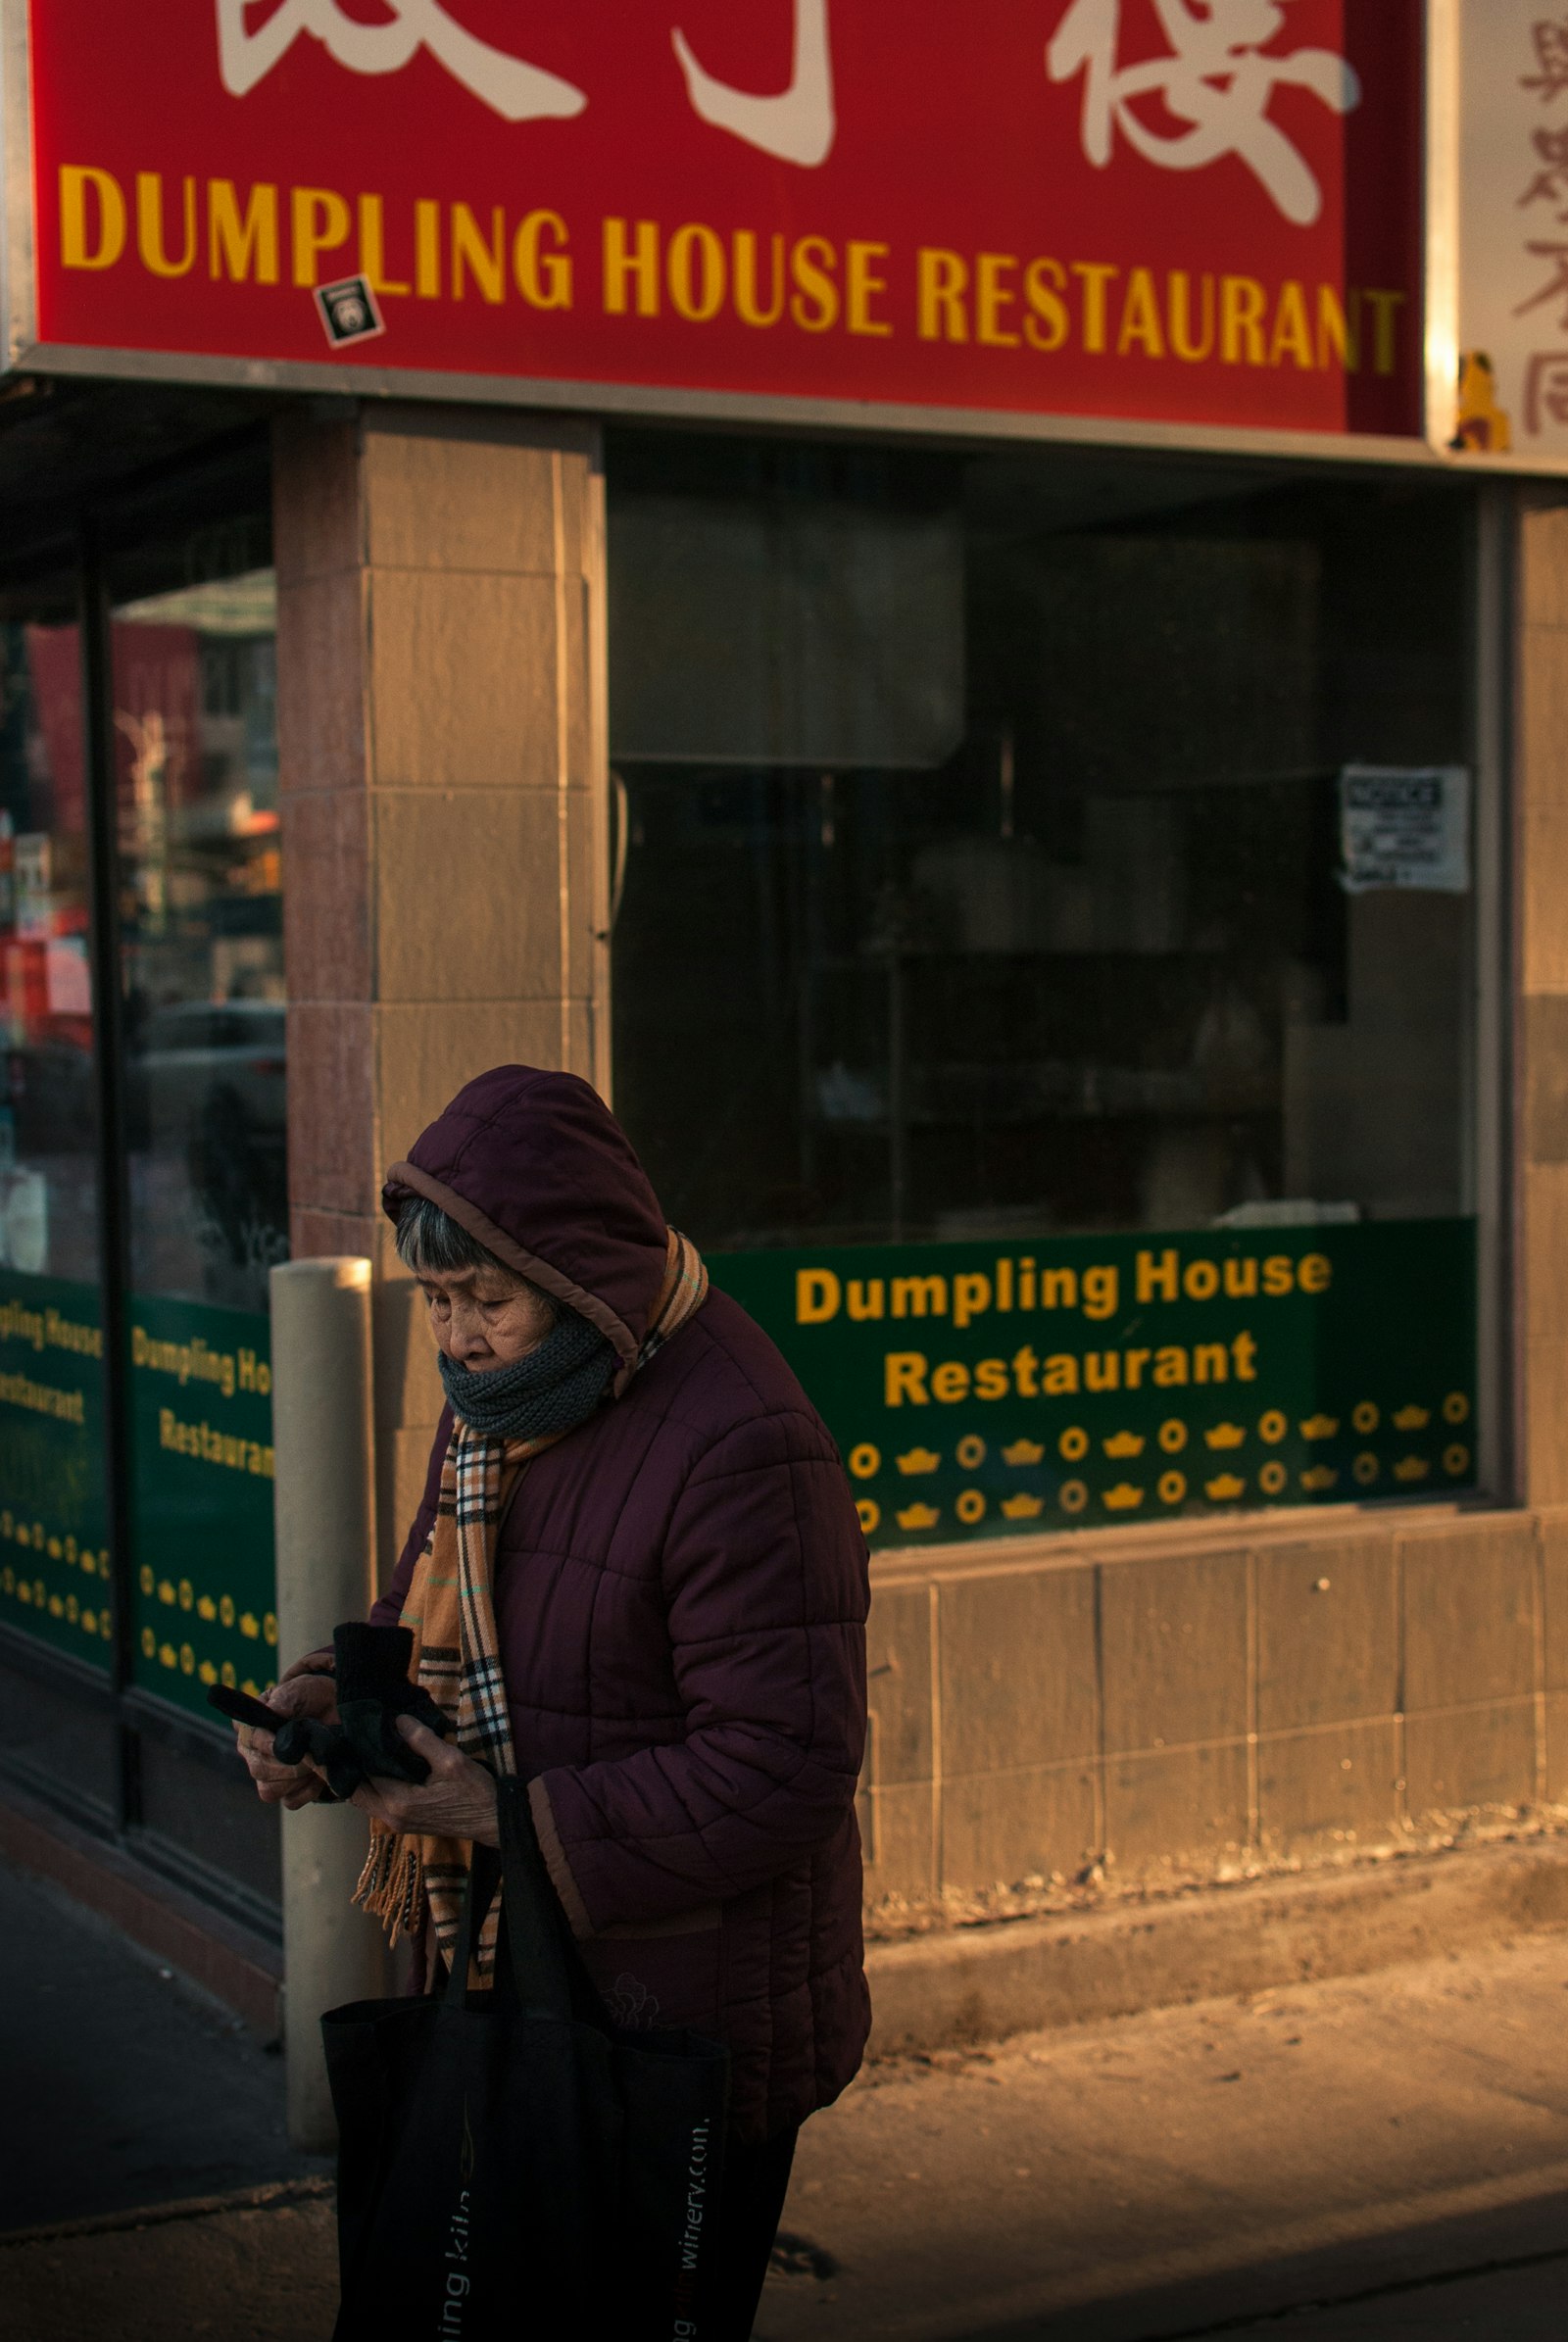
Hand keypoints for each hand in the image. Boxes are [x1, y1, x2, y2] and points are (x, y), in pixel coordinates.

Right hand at [235, 1667, 339, 1808]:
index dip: (266, 1742)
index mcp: (248, 1727)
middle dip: (289, 1763)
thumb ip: (284, 1699)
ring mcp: (269, 1775)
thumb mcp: (300, 1690)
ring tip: (315, 1760)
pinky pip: (290, 1801)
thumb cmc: (314, 1699)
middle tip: (309, 1751)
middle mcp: (252, 1754)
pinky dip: (307, 1790)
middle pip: (259, 1770)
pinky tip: (318, 1774)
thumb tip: (273, 1712)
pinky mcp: (288, 1791)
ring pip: (271, 1790)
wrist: (338, 1713)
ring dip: (298, 1777)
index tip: (286, 1735)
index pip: (248, 1739)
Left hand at [351, 1717, 499, 1847]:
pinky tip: (382, 1765)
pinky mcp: (404, 1821)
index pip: (363, 1773)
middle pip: (355, 1791)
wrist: (493, 1821)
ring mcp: (396, 1822)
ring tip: (364, 1749)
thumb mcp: (450, 1760)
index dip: (356, 1751)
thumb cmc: (474, 1792)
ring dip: (361, 1777)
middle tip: (352, 1739)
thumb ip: (421, 1739)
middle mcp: (390, 1816)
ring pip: (364, 1799)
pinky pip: (376, 1803)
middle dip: (350, 1767)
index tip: (351, 1731)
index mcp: (398, 1801)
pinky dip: (373, 1785)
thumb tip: (397, 1720)